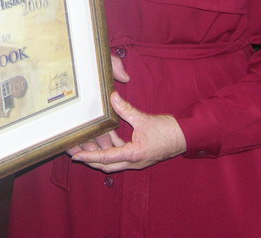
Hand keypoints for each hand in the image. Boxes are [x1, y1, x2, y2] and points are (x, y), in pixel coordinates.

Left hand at [67, 91, 186, 172]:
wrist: (185, 137)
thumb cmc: (167, 131)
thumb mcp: (143, 119)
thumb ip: (125, 109)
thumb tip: (111, 97)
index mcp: (133, 155)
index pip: (105, 157)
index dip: (89, 157)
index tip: (75, 156)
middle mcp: (133, 162)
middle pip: (105, 164)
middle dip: (90, 158)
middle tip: (75, 149)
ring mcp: (136, 160)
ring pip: (112, 160)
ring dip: (100, 152)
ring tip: (87, 141)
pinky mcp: (139, 156)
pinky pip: (121, 154)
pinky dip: (111, 147)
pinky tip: (106, 134)